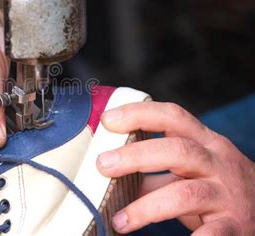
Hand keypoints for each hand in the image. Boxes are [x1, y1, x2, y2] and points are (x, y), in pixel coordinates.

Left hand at [97, 102, 254, 234]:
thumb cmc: (216, 186)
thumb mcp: (188, 170)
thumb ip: (152, 172)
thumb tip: (108, 174)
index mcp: (204, 142)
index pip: (172, 116)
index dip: (139, 114)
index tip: (107, 120)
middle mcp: (217, 162)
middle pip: (178, 150)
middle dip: (136, 156)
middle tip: (103, 165)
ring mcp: (227, 194)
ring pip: (187, 193)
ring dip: (147, 207)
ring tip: (120, 221)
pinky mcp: (234, 225)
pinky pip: (212, 233)